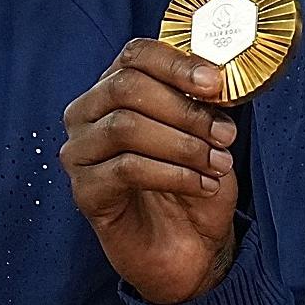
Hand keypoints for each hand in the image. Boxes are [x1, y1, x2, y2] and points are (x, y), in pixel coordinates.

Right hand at [60, 38, 243, 304]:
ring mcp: (80, 153)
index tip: (215, 84)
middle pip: (126, 87)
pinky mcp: (84, 191)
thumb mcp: (207, 134)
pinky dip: (173, 174)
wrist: (190, 249)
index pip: (134, 55)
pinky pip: (127, 168)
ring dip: (182, 144)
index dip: (175, 64)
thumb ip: (205, 101)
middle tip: (224, 134)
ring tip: (217, 163)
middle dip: (184, 110)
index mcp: (114, 90)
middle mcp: (87, 115)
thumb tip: (219, 76)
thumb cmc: (193, 184)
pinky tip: (201, 185)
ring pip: (125, 126)